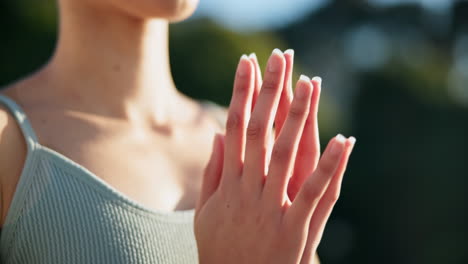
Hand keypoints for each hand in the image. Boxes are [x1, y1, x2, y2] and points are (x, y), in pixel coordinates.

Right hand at [194, 49, 354, 263]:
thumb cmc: (219, 248)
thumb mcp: (205, 210)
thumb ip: (212, 172)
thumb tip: (218, 135)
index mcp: (226, 183)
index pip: (233, 127)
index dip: (240, 94)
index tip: (247, 65)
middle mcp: (246, 190)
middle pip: (258, 131)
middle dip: (268, 92)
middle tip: (278, 59)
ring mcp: (270, 209)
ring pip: (285, 155)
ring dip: (298, 118)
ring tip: (309, 84)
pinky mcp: (293, 231)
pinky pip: (313, 193)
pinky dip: (329, 166)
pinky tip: (342, 140)